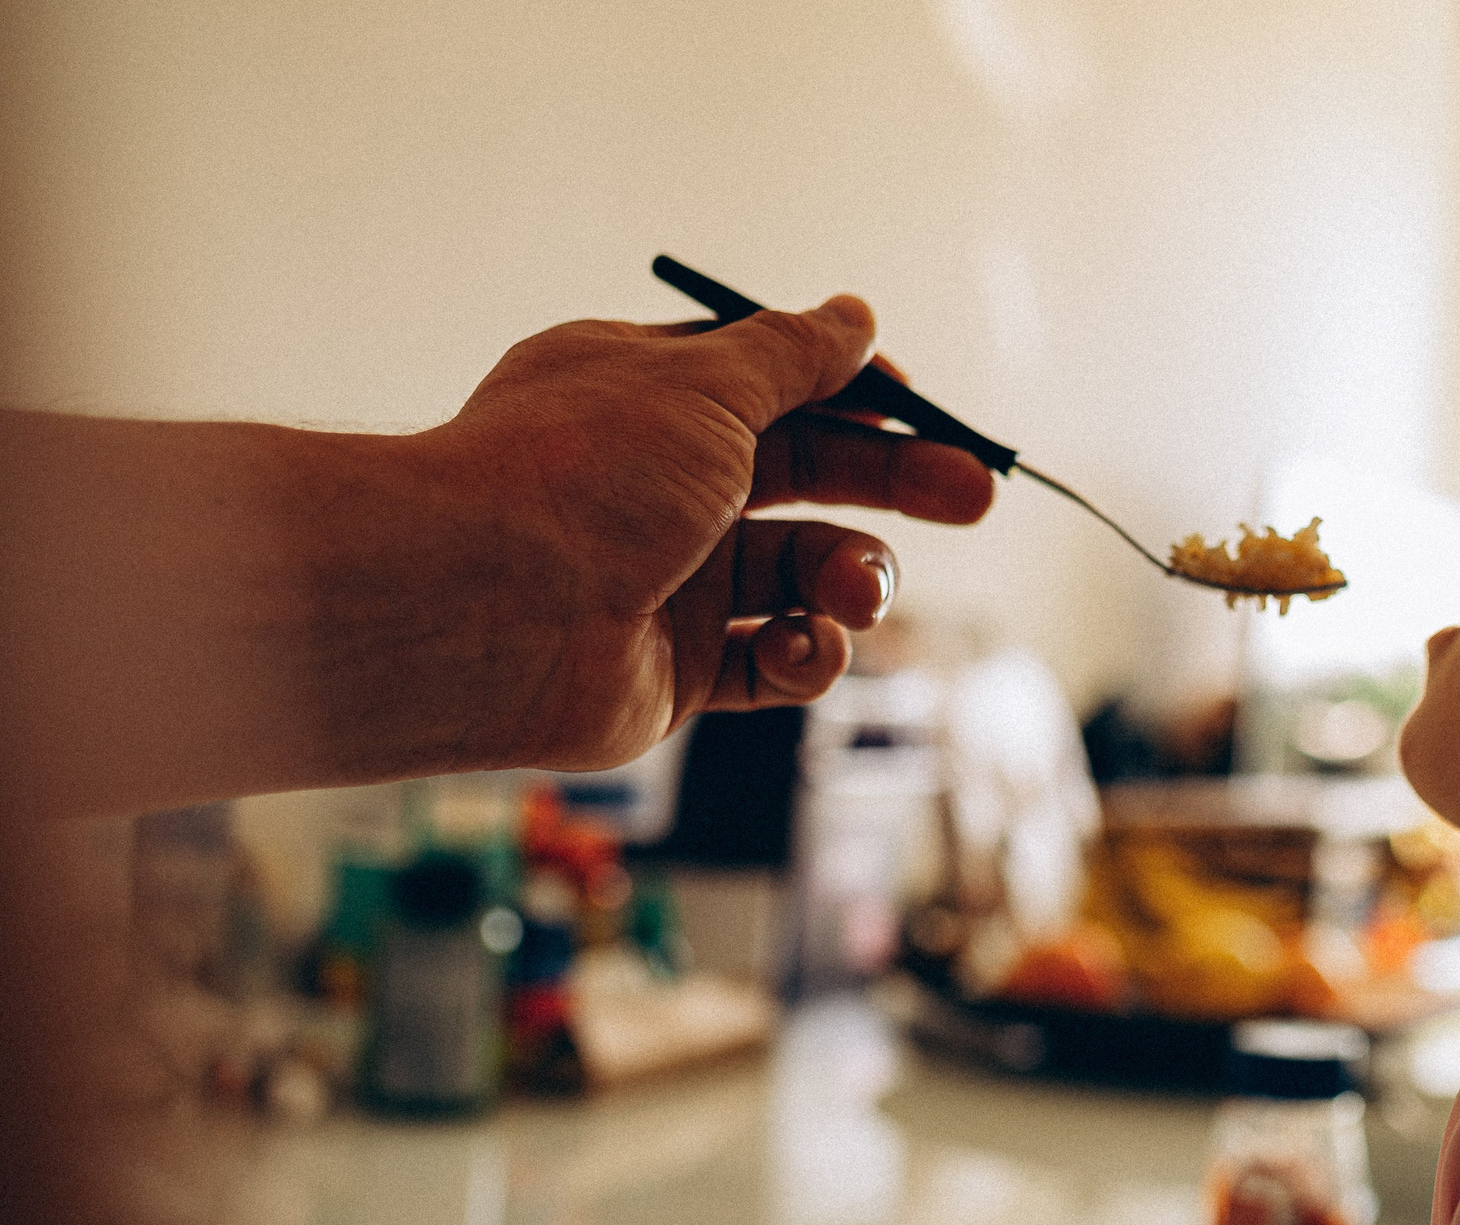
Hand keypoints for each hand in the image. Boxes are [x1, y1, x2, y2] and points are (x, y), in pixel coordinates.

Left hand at [406, 294, 994, 771]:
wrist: (481, 612)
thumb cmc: (582, 475)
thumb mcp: (706, 385)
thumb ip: (793, 356)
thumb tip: (858, 317)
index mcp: (650, 395)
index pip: (776, 385)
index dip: (857, 398)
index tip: (924, 412)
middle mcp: (661, 484)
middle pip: (808, 476)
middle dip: (896, 484)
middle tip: (978, 493)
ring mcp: (671, 580)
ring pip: (803, 574)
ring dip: (852, 579)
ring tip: (854, 592)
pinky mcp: (678, 671)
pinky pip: (774, 660)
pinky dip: (805, 656)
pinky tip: (800, 649)